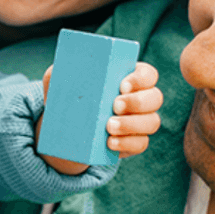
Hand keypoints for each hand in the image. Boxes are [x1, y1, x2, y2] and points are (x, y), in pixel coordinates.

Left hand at [38, 62, 162, 174]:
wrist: (68, 131)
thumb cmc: (71, 98)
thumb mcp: (62, 82)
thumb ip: (61, 72)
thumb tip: (59, 69)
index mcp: (129, 78)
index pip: (148, 74)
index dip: (141, 78)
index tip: (122, 85)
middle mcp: (142, 99)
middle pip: (155, 98)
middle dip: (136, 102)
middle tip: (114, 105)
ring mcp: (141, 122)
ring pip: (152, 122)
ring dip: (131, 124)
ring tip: (109, 126)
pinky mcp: (134, 142)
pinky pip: (141, 144)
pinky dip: (127, 143)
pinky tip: (111, 143)